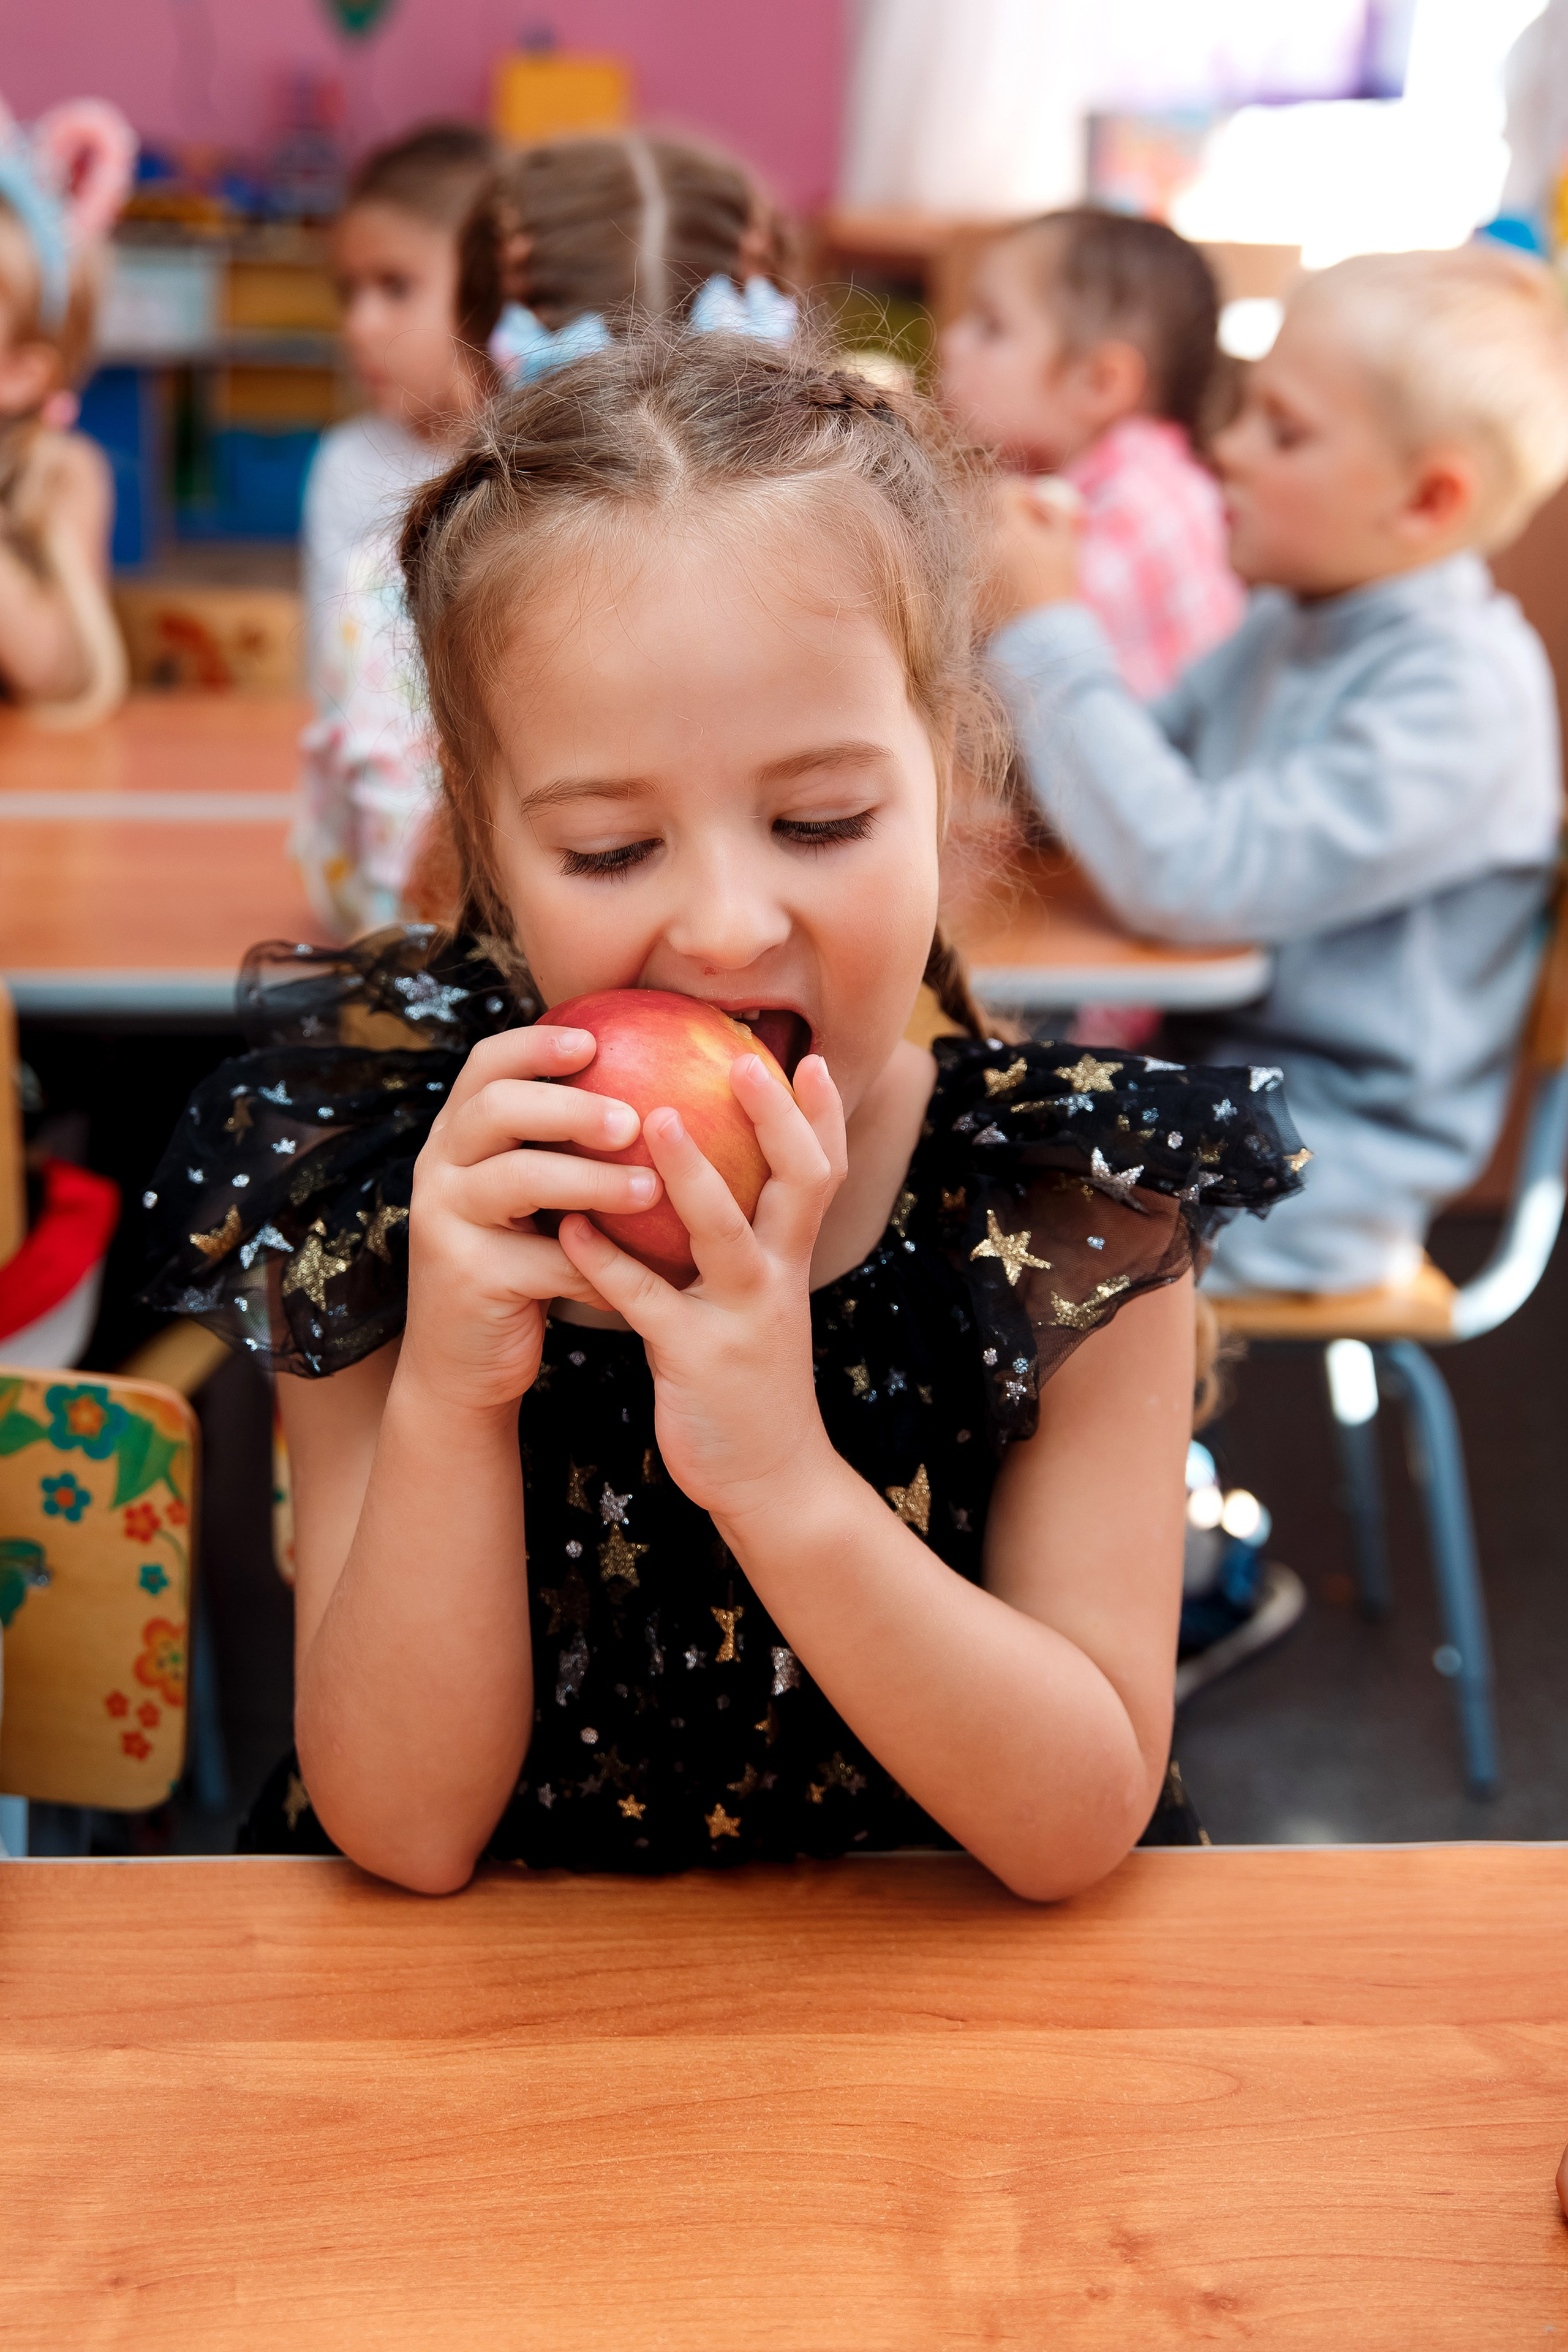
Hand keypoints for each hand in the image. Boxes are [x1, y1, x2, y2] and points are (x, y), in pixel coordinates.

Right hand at [399, 1024, 662, 1414]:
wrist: (464, 1364)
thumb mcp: (537, 1199)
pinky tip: (641, 1273)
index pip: (486, 1065)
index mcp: (459, 1135)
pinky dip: (596, 1264)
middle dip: (569, 1106)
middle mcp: (439, 1166)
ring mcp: (444, 1220)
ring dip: (590, 1180)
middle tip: (632, 1118)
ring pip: (518, 1179)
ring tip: (648, 1187)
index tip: (595, 1039)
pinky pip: (541, 1259)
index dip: (536, 1045)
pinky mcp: (465, 1275)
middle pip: (498, 1109)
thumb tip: (662, 1092)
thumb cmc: (522, 1265)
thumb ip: (567, 1148)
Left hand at [555, 1051, 847, 1527]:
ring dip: (690, 1174)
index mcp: (792, 1258)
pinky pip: (646, 1300)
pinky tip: (568, 1228)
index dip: (821, 1115)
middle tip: (744, 1060)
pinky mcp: (695, 1358)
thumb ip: (744, 1240)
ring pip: (723, 1232)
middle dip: (777, 1120)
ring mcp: (741, 1317)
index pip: (822, 1171)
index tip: (811, 1056)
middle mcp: (777, 1277)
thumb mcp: (760, 1301)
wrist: (770, 1478)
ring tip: (653, 1119)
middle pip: (797, 1183)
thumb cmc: (751, 1376)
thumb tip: (710, 1171)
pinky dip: (607, 1261)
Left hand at [979, 476, 1081, 631]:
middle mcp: (982, 546)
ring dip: (999, 545)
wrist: (1042, 639)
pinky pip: (976, 570)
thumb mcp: (1066, 544)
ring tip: (1022, 565)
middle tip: (1030, 535)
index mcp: (1008, 530)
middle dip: (1010, 520)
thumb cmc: (1058, 589)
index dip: (1022, 495)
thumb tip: (1045, 494)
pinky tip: (1010, 586)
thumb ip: (1057, 512)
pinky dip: (990, 570)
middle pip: (989, 516)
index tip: (1035, 507)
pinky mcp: (965, 593)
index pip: (1004, 493)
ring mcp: (971, 570)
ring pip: (981, 543)